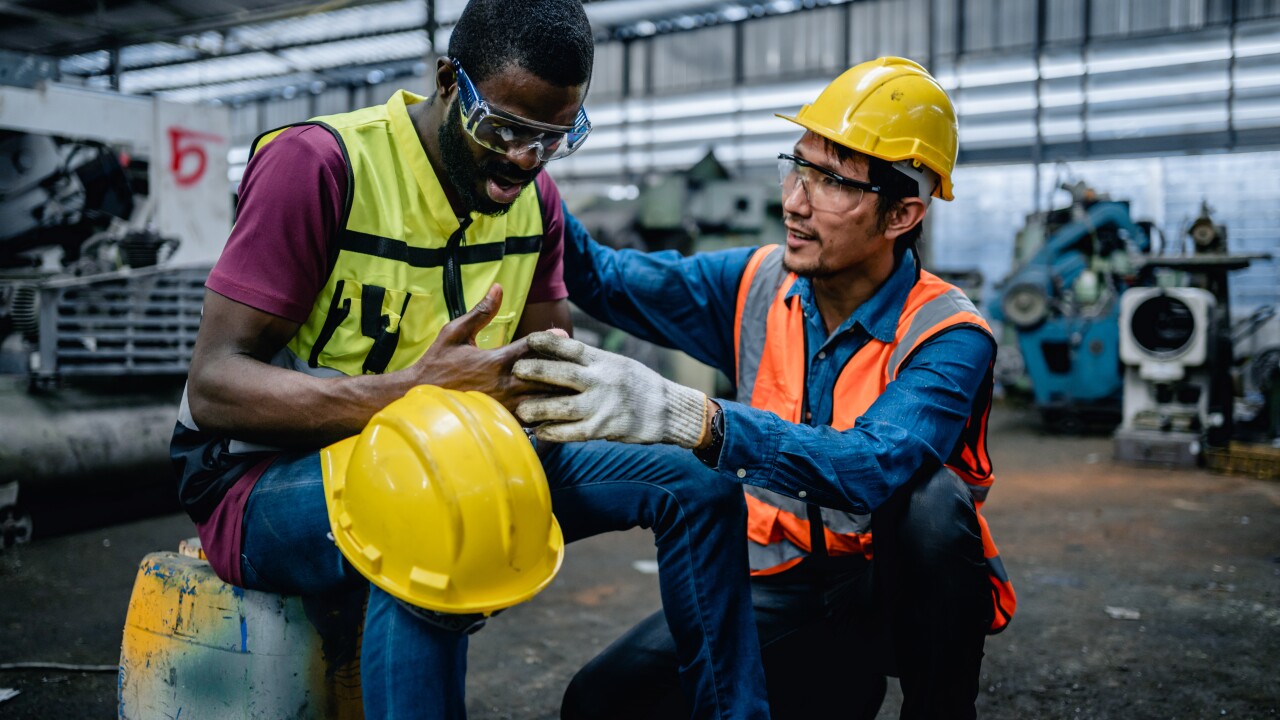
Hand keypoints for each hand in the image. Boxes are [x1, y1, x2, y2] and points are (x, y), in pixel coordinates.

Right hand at [411, 285, 563, 413]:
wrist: (417, 399)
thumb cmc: (437, 363)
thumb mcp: (455, 333)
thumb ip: (481, 312)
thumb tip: (498, 286)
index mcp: (496, 360)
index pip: (531, 347)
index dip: (550, 340)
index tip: (563, 335)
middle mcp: (505, 383)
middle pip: (545, 375)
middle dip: (563, 369)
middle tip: (581, 364)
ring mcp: (506, 405)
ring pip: (543, 400)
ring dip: (559, 393)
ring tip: (578, 387)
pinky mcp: (503, 421)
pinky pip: (532, 420)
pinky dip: (547, 414)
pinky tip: (559, 411)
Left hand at [512, 332, 708, 447]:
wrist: (667, 410)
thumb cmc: (637, 384)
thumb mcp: (617, 363)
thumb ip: (590, 359)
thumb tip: (559, 344)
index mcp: (604, 362)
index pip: (572, 348)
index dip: (549, 343)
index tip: (529, 339)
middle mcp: (601, 382)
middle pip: (562, 374)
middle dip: (536, 372)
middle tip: (514, 371)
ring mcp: (601, 407)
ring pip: (562, 407)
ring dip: (538, 408)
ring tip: (520, 409)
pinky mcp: (603, 429)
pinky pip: (572, 432)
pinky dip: (554, 432)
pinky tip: (539, 432)